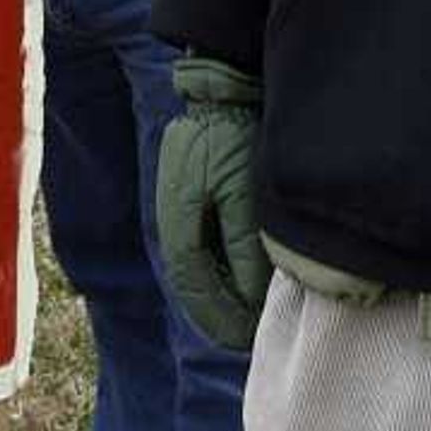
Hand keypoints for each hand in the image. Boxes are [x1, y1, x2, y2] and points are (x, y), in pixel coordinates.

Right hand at [154, 55, 270, 348]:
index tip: (245, 341)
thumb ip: (246, 247)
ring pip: (202, 269)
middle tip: (251, 336)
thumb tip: (252, 297)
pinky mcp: (198, 200)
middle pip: (197, 285)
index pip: (196, 290)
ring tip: (253, 313)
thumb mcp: (244, 193)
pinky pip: (209, 248)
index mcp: (180, 225)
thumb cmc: (234, 136)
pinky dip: (227, 269)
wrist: (225, 89)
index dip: (221, 320)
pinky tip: (249, 276)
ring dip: (226, 293)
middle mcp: (177, 223)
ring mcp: (185, 212)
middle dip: (223, 314)